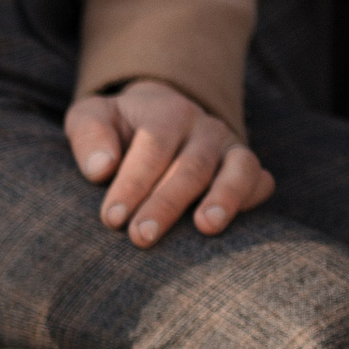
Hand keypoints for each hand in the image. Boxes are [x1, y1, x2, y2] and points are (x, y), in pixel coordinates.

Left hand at [65, 79, 273, 247]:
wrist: (154, 117)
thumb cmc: (116, 128)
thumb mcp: (90, 117)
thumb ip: (89, 135)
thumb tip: (100, 168)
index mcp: (166, 112)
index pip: (153, 146)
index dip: (133, 183)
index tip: (112, 218)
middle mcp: (204, 128)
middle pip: (191, 166)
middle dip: (166, 203)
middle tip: (141, 236)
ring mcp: (229, 148)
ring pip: (237, 170)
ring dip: (223, 199)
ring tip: (206, 227)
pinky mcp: (245, 169)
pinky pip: (259, 182)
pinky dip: (251, 200)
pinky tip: (233, 226)